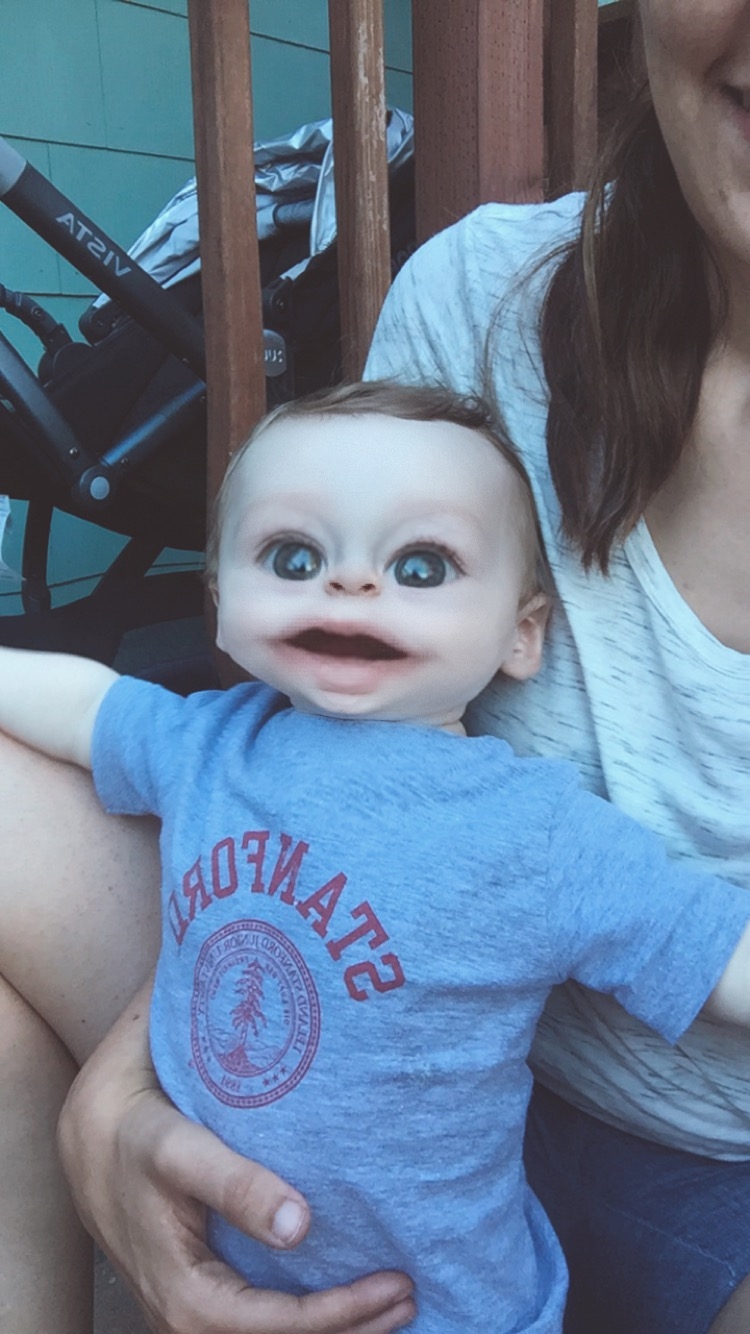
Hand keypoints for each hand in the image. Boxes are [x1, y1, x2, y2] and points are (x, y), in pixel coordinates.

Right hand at [58, 978, 415, 1333]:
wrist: (93, 1138)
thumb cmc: (139, 1139)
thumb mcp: (182, 1152)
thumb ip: (237, 1186)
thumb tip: (300, 1226)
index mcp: (187, 1299)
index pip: (281, 1327)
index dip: (343, 1313)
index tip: (395, 1284)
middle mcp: (188, 1322)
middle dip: (353, 1329)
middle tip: (411, 1298)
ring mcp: (192, 1314)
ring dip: (334, 1327)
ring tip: (393, 1306)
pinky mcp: (201, 1297)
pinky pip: (260, 1321)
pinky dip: (306, 1316)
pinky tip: (343, 1295)